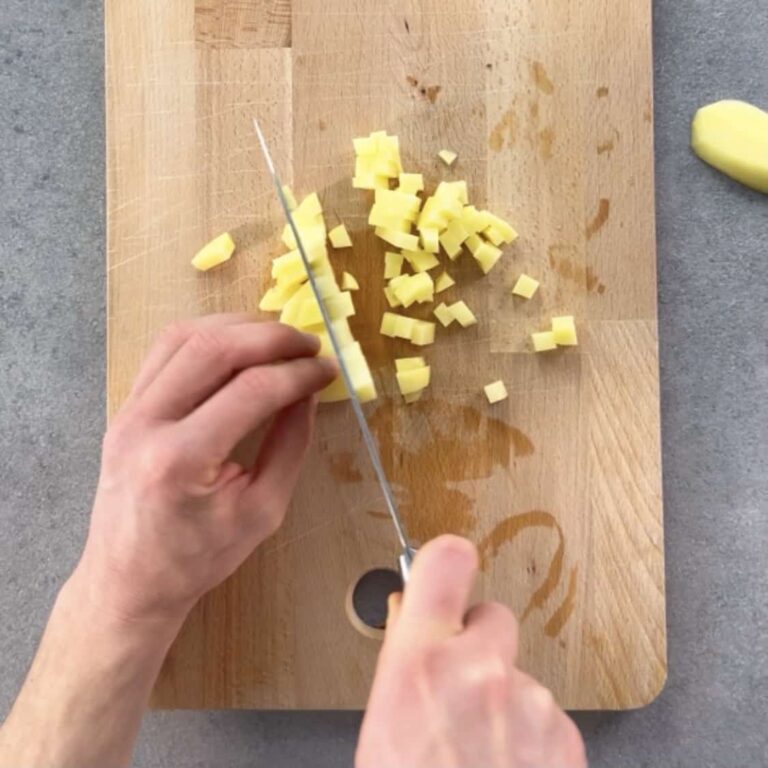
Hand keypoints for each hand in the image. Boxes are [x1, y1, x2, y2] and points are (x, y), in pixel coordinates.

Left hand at [76, 314, 336, 625]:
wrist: (130, 580)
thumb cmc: (199, 558)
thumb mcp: (263, 511)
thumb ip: (290, 445)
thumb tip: (308, 392)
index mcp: (181, 459)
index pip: (252, 390)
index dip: (298, 373)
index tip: (328, 370)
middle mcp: (146, 424)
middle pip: (214, 348)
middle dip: (272, 337)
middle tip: (310, 345)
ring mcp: (128, 411)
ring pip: (184, 336)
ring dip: (238, 328)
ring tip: (278, 339)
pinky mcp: (125, 407)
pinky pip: (165, 350)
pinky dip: (206, 336)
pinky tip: (237, 344)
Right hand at [357, 536, 586, 767]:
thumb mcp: (381, 727)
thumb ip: (404, 666)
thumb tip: (413, 625)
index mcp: (418, 664)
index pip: (444, 563)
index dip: (447, 560)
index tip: (447, 568)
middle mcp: (479, 670)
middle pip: (493, 616)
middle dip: (479, 643)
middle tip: (462, 687)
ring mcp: (528, 702)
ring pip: (519, 675)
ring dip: (505, 700)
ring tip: (482, 755)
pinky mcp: (564, 736)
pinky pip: (546, 714)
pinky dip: (531, 736)